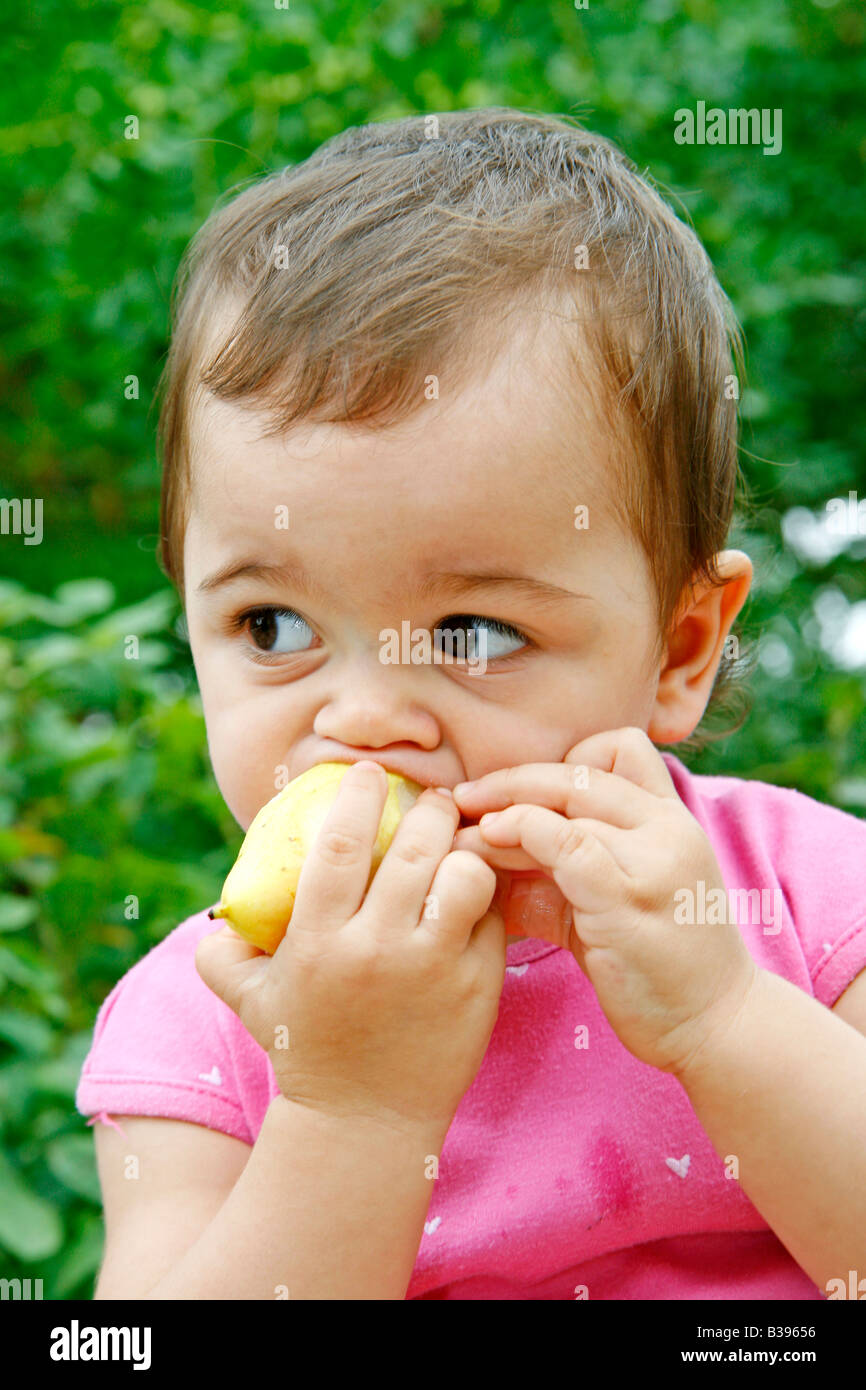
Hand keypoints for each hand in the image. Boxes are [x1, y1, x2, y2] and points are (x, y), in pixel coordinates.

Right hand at [195, 762, 506, 1139]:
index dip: (358, 795)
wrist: (365, 1122)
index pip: (341, 844)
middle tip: (429, 801)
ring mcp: (434, 969)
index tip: (369, 774)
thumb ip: (223, 950)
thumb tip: (224, 903)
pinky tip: (473, 893)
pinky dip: (486, 896)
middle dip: (427, 808)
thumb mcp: (249, 1000)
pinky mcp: (478, 986)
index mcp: (319, 942)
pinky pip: (492, 917)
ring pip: (466, 875)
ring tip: (458, 843)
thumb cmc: (306, 1049)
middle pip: (415, 846)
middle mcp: (378, 949)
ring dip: (464, 848)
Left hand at [451, 727, 759, 1079]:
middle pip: (578, 769)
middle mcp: (668, 827)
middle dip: (511, 779)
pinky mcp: (628, 897)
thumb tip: (481, 851)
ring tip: (463, 833)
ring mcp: (653, 859)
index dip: (560, 761)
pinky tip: (489, 847)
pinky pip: (565, 841)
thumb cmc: (657, 967)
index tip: (516, 794)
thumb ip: (558, 869)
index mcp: (671, 819)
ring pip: (566, 798)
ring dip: (504, 809)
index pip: (618, 747)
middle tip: (462, 799)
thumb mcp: (609, 901)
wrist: (716, 1027)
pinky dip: (520, 832)